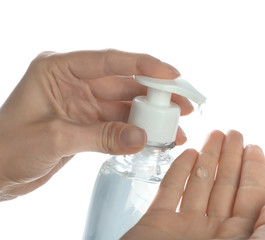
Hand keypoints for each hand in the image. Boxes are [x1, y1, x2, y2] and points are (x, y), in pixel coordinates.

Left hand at [0, 50, 192, 199]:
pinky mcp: (88, 124)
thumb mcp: (53, 139)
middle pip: (123, 82)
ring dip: (150, 115)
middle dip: (155, 93)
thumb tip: (142, 137)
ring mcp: (83, 103)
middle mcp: (74, 82)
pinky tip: (155, 138)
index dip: (143, 65)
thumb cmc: (6, 148)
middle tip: (183, 103)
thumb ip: (100, 137)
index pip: (108, 60)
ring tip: (177, 125)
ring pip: (125, 104)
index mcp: (58, 69)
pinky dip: (137, 131)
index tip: (172, 74)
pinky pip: (119, 124)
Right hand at [122, 130, 264, 239]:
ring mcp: (183, 226)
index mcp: (237, 239)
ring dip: (207, 158)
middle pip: (226, 185)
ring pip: (199, 183)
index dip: (254, 170)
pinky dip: (178, 172)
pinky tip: (187, 155)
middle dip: (231, 157)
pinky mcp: (156, 224)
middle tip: (234, 132)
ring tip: (213, 135)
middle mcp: (212, 230)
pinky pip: (170, 191)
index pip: (251, 196)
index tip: (254, 146)